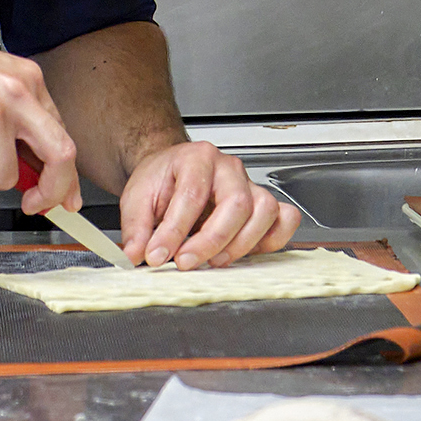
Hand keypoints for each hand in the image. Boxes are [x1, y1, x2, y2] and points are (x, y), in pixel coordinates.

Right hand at [0, 28, 82, 216]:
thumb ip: (17, 118)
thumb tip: (36, 164)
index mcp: (26, 79)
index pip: (61, 135)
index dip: (64, 174)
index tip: (65, 195)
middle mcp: (15, 92)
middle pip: (59, 156)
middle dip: (52, 191)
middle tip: (35, 204)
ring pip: (2, 176)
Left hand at [117, 141, 300, 269]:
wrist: (172, 171)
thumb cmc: (161, 181)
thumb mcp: (137, 199)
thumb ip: (136, 228)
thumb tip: (137, 255)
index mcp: (196, 158)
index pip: (191, 196)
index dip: (174, 231)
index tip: (157, 255)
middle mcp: (228, 168)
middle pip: (236, 204)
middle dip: (211, 241)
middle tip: (185, 262)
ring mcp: (250, 184)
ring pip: (264, 212)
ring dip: (240, 244)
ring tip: (213, 261)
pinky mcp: (263, 204)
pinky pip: (285, 219)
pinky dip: (273, 240)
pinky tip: (247, 253)